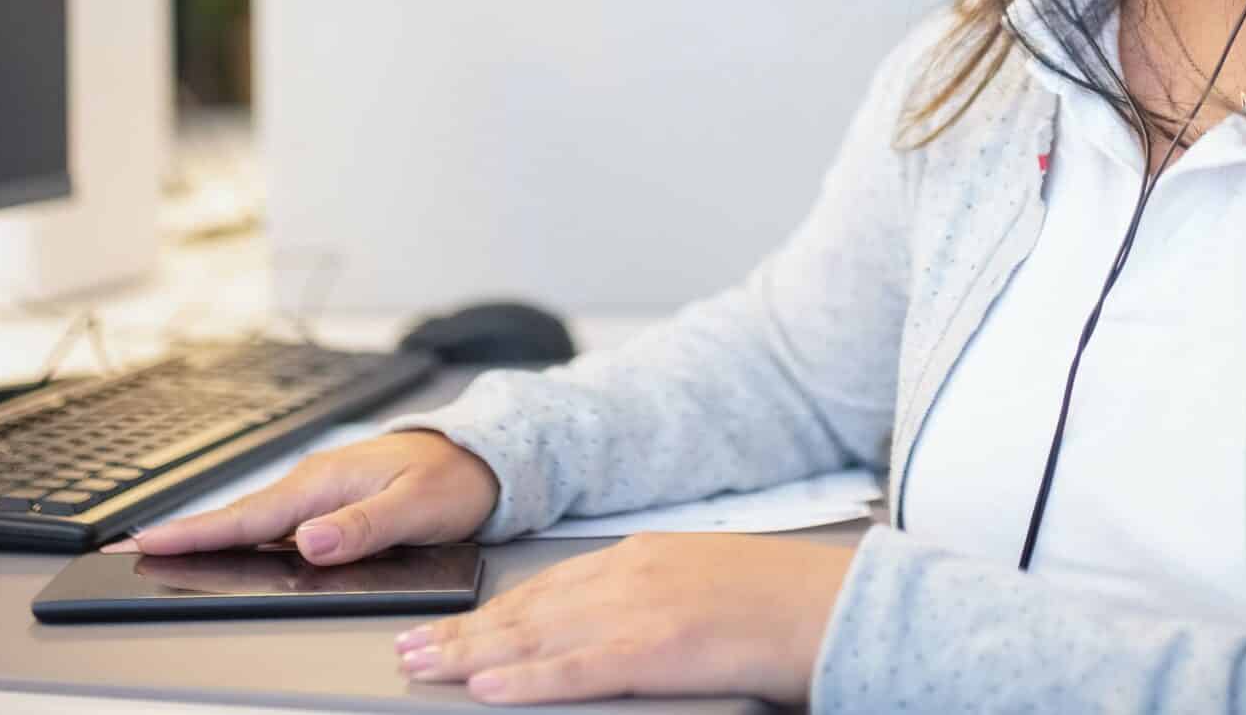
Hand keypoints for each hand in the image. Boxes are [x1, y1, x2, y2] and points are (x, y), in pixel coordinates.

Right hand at [111, 430, 498, 563]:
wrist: (483, 456)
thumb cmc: (454, 479)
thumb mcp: (416, 508)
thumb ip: (363, 528)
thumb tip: (308, 542)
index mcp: (327, 483)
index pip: (250, 516)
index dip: (197, 532)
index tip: (149, 541)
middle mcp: (315, 485)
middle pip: (238, 518)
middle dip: (183, 534)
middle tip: (127, 551)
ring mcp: (320, 493)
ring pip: (254, 520)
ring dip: (208, 535)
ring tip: (160, 552)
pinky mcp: (330, 503)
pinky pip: (276, 523)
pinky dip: (242, 534)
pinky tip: (224, 549)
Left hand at [392, 532, 857, 704]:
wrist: (838, 602)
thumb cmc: (784, 601)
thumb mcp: (705, 582)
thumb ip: (653, 598)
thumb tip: (612, 631)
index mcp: (643, 557)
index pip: (546, 587)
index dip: (490, 610)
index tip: (448, 624)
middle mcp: (631, 575)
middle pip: (526, 609)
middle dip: (461, 631)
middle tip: (407, 646)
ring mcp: (642, 610)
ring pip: (535, 637)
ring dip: (471, 655)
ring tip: (422, 666)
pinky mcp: (660, 649)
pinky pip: (578, 670)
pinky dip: (527, 680)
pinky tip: (488, 688)